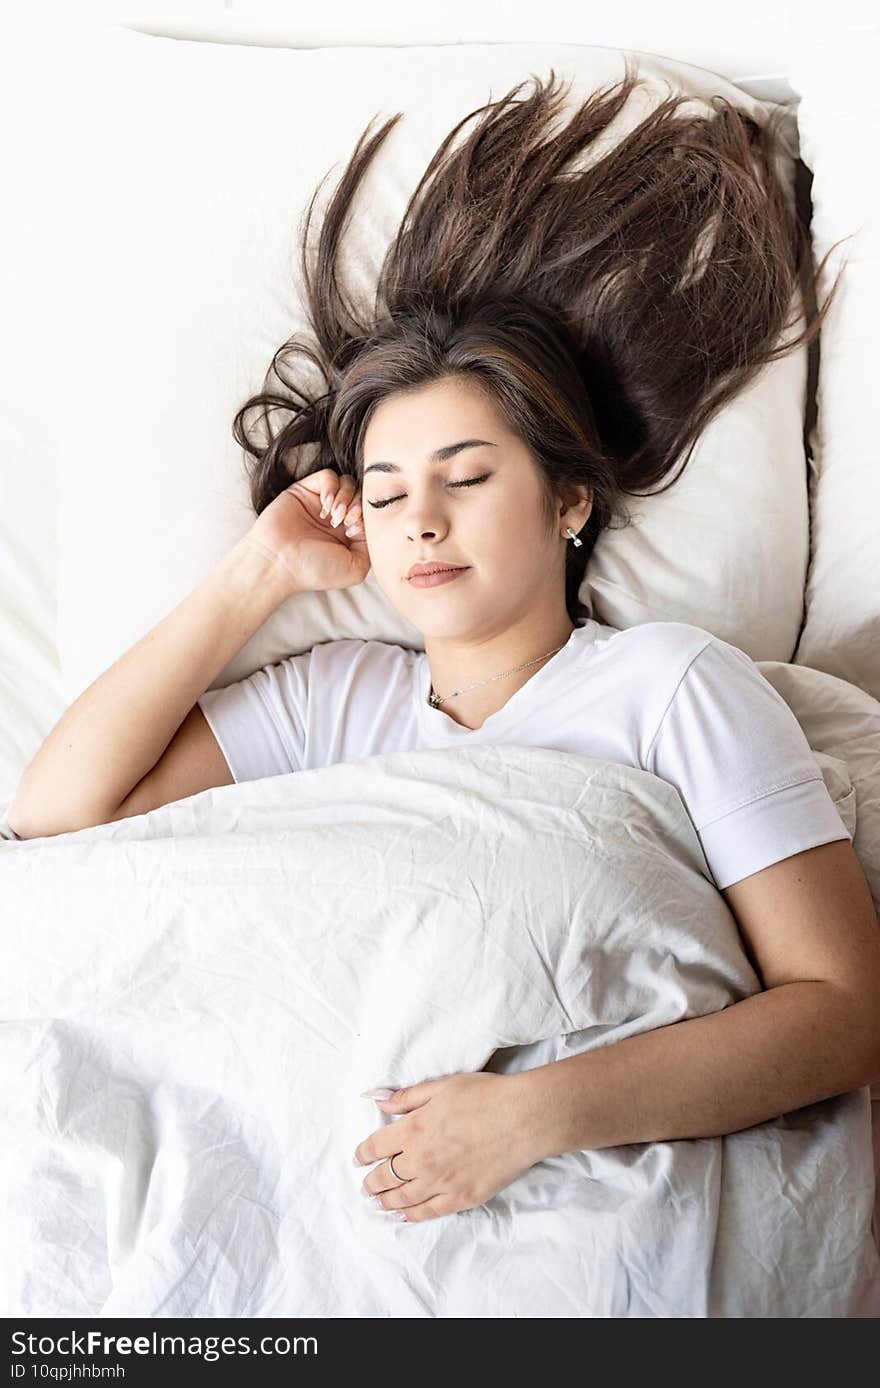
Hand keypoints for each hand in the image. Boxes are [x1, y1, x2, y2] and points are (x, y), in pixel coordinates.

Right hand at [244, 467, 368, 595]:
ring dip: (346, 498)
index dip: (369, 518)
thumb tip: (373, 526)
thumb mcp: (355, 568)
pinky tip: (325, 506)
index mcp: (349, 534)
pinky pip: (328, 476)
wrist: (278, 562)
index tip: (356, 532)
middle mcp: (337, 517)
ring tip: (334, 516)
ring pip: (348, 484)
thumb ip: (372, 548)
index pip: (370, 513)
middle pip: (362, 495)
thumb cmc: (313, 569)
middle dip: (359, 506)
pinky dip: (332, 488)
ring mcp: (321, 502)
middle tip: (347, 522)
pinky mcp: (305, 489)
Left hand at [352, 1071, 542, 1222]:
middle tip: (365, 1185)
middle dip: (372, 1181)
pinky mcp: (462, 1198)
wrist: (522, 1119)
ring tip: (377, 1202)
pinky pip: (429, 1212)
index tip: (358, 1158)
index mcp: (414, 1129)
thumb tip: (377, 1099)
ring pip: (403, 1197)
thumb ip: (407, 1098)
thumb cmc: (485, 1096)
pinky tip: (402, 1215)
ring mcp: (441, 1182)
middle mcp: (422, 1160)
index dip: (363, 1153)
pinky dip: (411, 1215)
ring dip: (385, 1200)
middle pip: (386, 1176)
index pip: (377, 1146)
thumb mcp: (442, 1087)